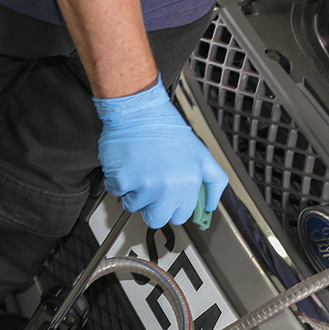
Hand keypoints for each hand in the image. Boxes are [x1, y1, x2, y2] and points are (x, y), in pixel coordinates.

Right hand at [94, 76, 228, 228]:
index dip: (172, 206)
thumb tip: (211, 206)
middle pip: (157, 219)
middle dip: (152, 206)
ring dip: (133, 192)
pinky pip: (116, 191)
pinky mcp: (122, 180)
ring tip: (140, 169)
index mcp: (189, 182)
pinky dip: (118, 180)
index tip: (167, 196)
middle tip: (151, 186)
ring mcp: (144, 186)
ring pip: (134, 206)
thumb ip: (213, 182)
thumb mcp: (201, 154)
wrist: (138, 110)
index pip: (180, 215)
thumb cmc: (166, 128)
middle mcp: (168, 187)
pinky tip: (128, 163)